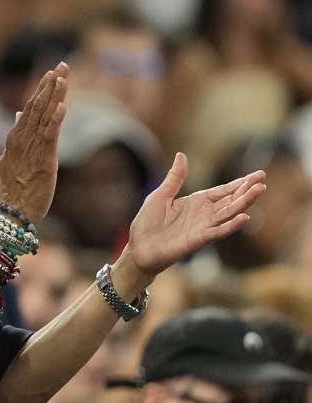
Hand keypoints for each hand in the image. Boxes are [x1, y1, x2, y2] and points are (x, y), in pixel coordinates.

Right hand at [0, 63, 68, 221]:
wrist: (14, 211)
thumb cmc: (15, 187)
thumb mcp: (12, 156)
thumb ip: (16, 134)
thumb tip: (18, 114)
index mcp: (16, 137)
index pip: (30, 106)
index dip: (42, 88)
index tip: (53, 72)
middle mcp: (22, 139)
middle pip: (37, 106)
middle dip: (50, 85)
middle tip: (61, 65)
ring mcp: (32, 148)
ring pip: (44, 117)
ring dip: (54, 96)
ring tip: (62, 78)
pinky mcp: (45, 160)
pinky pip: (50, 136)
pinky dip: (56, 120)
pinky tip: (62, 106)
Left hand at [122, 153, 266, 276]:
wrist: (139, 248)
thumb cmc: (148, 223)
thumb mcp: (160, 195)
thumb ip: (175, 178)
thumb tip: (182, 155)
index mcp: (196, 202)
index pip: (223, 191)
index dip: (240, 183)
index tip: (257, 175)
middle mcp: (204, 214)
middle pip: (231, 200)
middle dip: (247, 190)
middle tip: (263, 179)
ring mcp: (204, 227)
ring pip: (229, 213)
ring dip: (244, 203)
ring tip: (258, 190)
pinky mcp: (199, 239)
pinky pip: (218, 231)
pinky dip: (231, 225)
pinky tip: (245, 217)